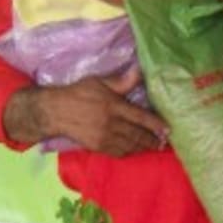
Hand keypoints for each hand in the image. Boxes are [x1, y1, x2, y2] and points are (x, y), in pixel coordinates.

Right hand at [4, 70, 167, 155]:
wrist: (55, 111)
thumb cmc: (78, 93)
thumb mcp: (99, 82)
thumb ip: (122, 81)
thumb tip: (140, 71)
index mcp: (113, 106)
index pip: (140, 117)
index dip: (156, 125)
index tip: (168, 129)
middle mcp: (111, 124)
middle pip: (138, 135)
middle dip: (153, 139)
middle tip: (164, 142)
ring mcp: (104, 137)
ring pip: (130, 146)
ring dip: (143, 147)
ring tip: (154, 146)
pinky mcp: (97, 147)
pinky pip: (119, 152)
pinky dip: (130, 152)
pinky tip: (135, 150)